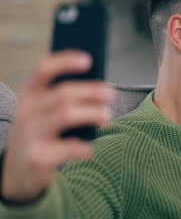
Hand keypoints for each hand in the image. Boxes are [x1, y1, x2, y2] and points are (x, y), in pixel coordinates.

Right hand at [1, 51, 114, 202]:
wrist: (17, 174)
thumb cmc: (41, 136)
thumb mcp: (43, 114)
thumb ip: (63, 99)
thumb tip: (101, 88)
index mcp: (29, 96)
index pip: (43, 70)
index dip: (66, 61)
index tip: (88, 59)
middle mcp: (27, 112)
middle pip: (63, 93)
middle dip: (92, 91)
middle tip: (111, 94)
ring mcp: (30, 135)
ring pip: (67, 114)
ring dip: (93, 113)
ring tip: (106, 117)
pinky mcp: (37, 158)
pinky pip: (69, 148)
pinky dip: (85, 147)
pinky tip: (90, 149)